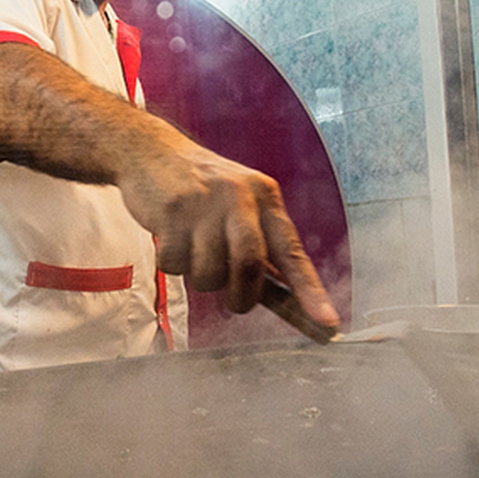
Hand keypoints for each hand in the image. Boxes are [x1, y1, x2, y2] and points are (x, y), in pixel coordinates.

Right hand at [0, 42, 337, 327]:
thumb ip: (264, 253)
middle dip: (242, 295)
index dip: (310, 293)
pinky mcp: (171, 210)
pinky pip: (175, 264)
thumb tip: (296, 304)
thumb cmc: (203, 193)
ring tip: (194, 253)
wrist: (149, 151)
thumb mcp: (240, 209)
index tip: (329, 326)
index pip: (292, 253)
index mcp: (265, 198)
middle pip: (250, 265)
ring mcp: (204, 203)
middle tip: (235, 303)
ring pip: (210, 272)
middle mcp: (239, 197)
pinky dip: (173, 264)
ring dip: (202, 279)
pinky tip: (170, 238)